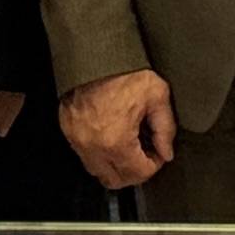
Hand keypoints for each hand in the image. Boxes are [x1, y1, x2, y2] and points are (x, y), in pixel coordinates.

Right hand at [58, 68, 178, 190]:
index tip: (159, 153)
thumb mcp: (157, 96)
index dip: (155, 165)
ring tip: (129, 146)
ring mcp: (77, 140)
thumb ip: (165, 129)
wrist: (94, 54)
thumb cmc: (123, 72)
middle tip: (145, 155)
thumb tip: (166, 151)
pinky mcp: (68, 131)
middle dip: (134, 172)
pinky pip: (85, 155)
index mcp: (116, 141)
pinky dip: (100, 154)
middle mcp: (93, 147)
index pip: (139, 173)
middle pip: (115, 180)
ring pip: (98, 171)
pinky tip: (112, 138)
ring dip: (116, 166)